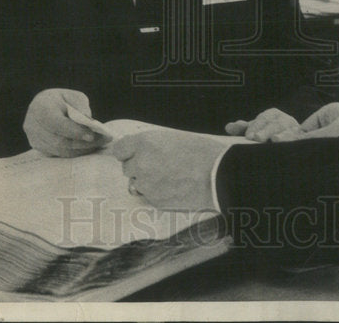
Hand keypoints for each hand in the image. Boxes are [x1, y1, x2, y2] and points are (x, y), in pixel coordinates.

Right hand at [23, 88, 109, 156]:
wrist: (44, 106)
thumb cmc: (62, 100)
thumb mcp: (73, 97)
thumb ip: (80, 107)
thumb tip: (90, 123)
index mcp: (40, 107)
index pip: (56, 123)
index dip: (74, 131)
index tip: (92, 136)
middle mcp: (33, 125)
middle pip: (59, 140)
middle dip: (83, 142)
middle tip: (103, 140)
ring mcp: (34, 138)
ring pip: (60, 150)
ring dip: (82, 150)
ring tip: (100, 144)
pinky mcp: (39, 148)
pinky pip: (59, 154)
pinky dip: (76, 152)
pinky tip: (90, 148)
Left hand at [111, 131, 225, 210]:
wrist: (218, 176)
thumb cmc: (202, 152)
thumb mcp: (174, 138)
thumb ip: (152, 144)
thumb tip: (141, 151)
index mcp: (145, 143)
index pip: (120, 149)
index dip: (128, 152)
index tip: (133, 154)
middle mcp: (141, 163)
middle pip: (127, 168)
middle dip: (139, 167)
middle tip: (159, 165)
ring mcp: (147, 184)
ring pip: (138, 184)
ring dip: (147, 181)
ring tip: (169, 177)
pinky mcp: (154, 200)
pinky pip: (149, 196)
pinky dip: (157, 193)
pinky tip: (174, 187)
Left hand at [225, 108, 301, 141]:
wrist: (288, 142)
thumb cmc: (266, 135)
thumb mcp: (255, 130)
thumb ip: (243, 128)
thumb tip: (229, 127)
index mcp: (272, 115)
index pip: (263, 119)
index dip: (256, 126)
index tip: (249, 136)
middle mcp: (285, 120)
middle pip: (275, 124)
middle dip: (266, 131)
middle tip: (257, 138)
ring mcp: (295, 130)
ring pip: (289, 131)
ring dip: (283, 135)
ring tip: (275, 139)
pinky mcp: (303, 141)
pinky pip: (300, 141)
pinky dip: (295, 142)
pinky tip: (290, 148)